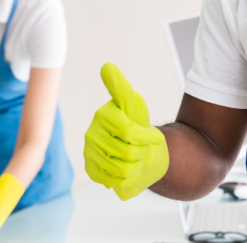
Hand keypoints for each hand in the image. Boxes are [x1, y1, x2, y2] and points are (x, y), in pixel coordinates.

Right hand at [84, 63, 168, 200]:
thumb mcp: (134, 105)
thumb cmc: (136, 122)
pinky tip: (127, 167)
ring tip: (136, 156)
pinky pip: (115, 181)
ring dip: (137, 165)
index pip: (131, 133)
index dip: (148, 138)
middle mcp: (91, 134)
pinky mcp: (91, 171)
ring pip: (123, 170)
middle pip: (129, 153)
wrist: (135, 147)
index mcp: (103, 116)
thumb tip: (107, 66)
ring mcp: (90, 154)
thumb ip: (121, 88)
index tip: (156, 137)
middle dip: (143, 151)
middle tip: (142, 147)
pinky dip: (128, 177)